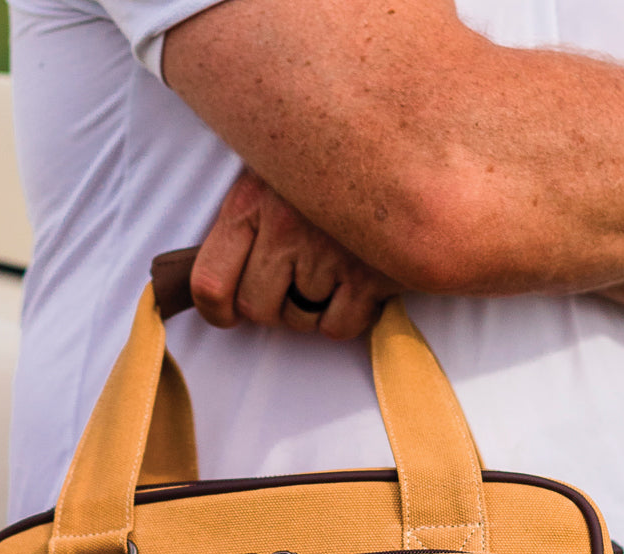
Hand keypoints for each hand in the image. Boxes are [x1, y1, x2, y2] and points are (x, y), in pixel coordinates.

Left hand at [189, 169, 400, 338]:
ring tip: (336, 269)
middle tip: (300, 280)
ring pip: (299, 321)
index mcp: (251, 199)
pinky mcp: (370, 275)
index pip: (209, 283)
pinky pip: (338, 327)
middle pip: (257, 308)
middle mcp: (284, 226)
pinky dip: (348, 317)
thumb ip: (247, 221)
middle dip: (276, 306)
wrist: (414, 157)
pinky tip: (360, 282)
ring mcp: (328, 252)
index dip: (217, 311)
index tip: (230, 312)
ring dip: (314, 309)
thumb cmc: (338, 167)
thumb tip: (217, 293)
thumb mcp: (278, 171)